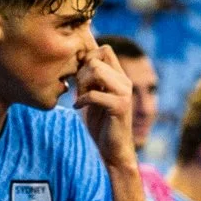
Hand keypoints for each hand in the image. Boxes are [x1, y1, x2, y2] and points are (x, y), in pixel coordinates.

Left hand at [72, 43, 139, 169]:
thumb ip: (89, 79)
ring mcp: (124, 93)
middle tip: (78, 90)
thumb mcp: (93, 96)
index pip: (105, 49)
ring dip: (82, 84)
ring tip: (80, 97)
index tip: (80, 76)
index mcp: (119, 76)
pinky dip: (81, 100)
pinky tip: (78, 108)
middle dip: (81, 73)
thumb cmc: (101, 123)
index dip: (88, 57)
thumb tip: (75, 59)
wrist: (113, 150)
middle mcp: (124, 81)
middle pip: (96, 59)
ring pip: (96, 71)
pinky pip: (94, 94)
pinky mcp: (120, 107)